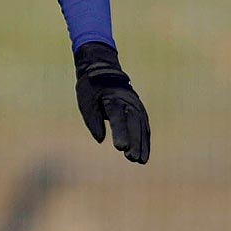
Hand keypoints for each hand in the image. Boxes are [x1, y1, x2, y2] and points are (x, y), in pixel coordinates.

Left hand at [74, 42, 149, 163]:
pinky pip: (144, 126)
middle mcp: (128, 102)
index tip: (121, 148)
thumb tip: (100, 139)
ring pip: (141, 126)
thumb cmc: (91, 89)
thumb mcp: (86, 102)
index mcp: (113, 99)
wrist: (103, 70)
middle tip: (133, 158)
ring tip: (140, 161)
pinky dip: (145, 140)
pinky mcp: (139, 109)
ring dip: (142, 144)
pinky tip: (144, 154)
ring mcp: (136, 105)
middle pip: (134, 123)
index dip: (121, 133)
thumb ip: (93, 121)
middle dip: (134, 141)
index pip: (118, 118)